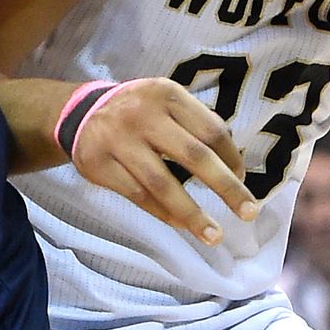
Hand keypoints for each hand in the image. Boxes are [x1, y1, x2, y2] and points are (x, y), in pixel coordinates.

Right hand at [70, 80, 259, 249]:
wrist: (80, 113)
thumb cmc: (139, 112)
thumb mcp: (166, 103)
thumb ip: (196, 124)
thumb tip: (233, 166)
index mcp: (167, 94)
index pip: (210, 130)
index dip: (232, 158)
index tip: (242, 180)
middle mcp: (143, 114)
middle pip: (194, 156)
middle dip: (226, 188)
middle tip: (249, 212)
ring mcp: (118, 140)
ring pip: (163, 184)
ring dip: (193, 214)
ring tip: (215, 235)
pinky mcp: (99, 164)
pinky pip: (138, 195)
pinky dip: (163, 213)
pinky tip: (182, 224)